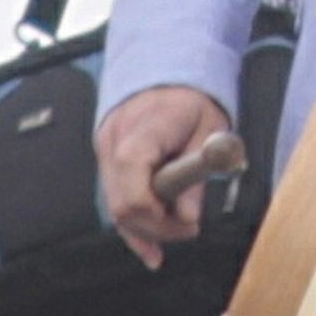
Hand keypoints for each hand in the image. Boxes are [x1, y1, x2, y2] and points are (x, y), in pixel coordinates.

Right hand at [94, 85, 232, 269]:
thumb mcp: (210, 129)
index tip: (187, 224)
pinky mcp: (106, 157)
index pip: (134, 182)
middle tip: (188, 229)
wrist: (167, 67)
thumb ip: (197, 172)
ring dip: (144, 230)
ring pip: (115, 205)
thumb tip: (187, 216)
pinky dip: (133, 223)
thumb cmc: (191, 99)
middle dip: (155, 228)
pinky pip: (115, 197)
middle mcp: (115, 139)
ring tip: (176, 235)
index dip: (157, 214)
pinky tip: (150, 247)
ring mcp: (105, 148)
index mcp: (143, 127)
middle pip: (121, 202)